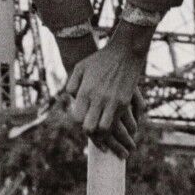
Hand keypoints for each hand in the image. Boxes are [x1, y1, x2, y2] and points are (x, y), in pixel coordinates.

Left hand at [64, 42, 145, 158]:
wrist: (124, 52)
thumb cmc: (100, 59)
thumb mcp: (80, 67)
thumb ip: (72, 84)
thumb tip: (69, 98)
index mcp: (85, 91)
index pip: (77, 118)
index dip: (79, 124)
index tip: (83, 125)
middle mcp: (98, 99)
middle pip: (90, 128)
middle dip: (92, 136)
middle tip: (96, 140)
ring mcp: (112, 101)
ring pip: (106, 130)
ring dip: (107, 137)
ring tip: (109, 143)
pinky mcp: (125, 101)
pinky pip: (121, 123)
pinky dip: (121, 130)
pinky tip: (122, 133)